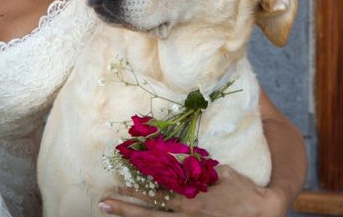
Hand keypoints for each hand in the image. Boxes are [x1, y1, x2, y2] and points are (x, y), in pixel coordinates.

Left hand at [99, 166, 287, 216]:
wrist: (264, 210)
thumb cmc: (241, 187)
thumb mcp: (219, 171)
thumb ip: (197, 167)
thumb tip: (177, 156)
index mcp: (190, 197)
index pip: (155, 193)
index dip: (134, 189)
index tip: (115, 184)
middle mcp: (186, 213)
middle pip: (149, 212)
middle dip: (125, 207)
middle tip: (103, 202)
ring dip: (132, 216)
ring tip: (110, 210)